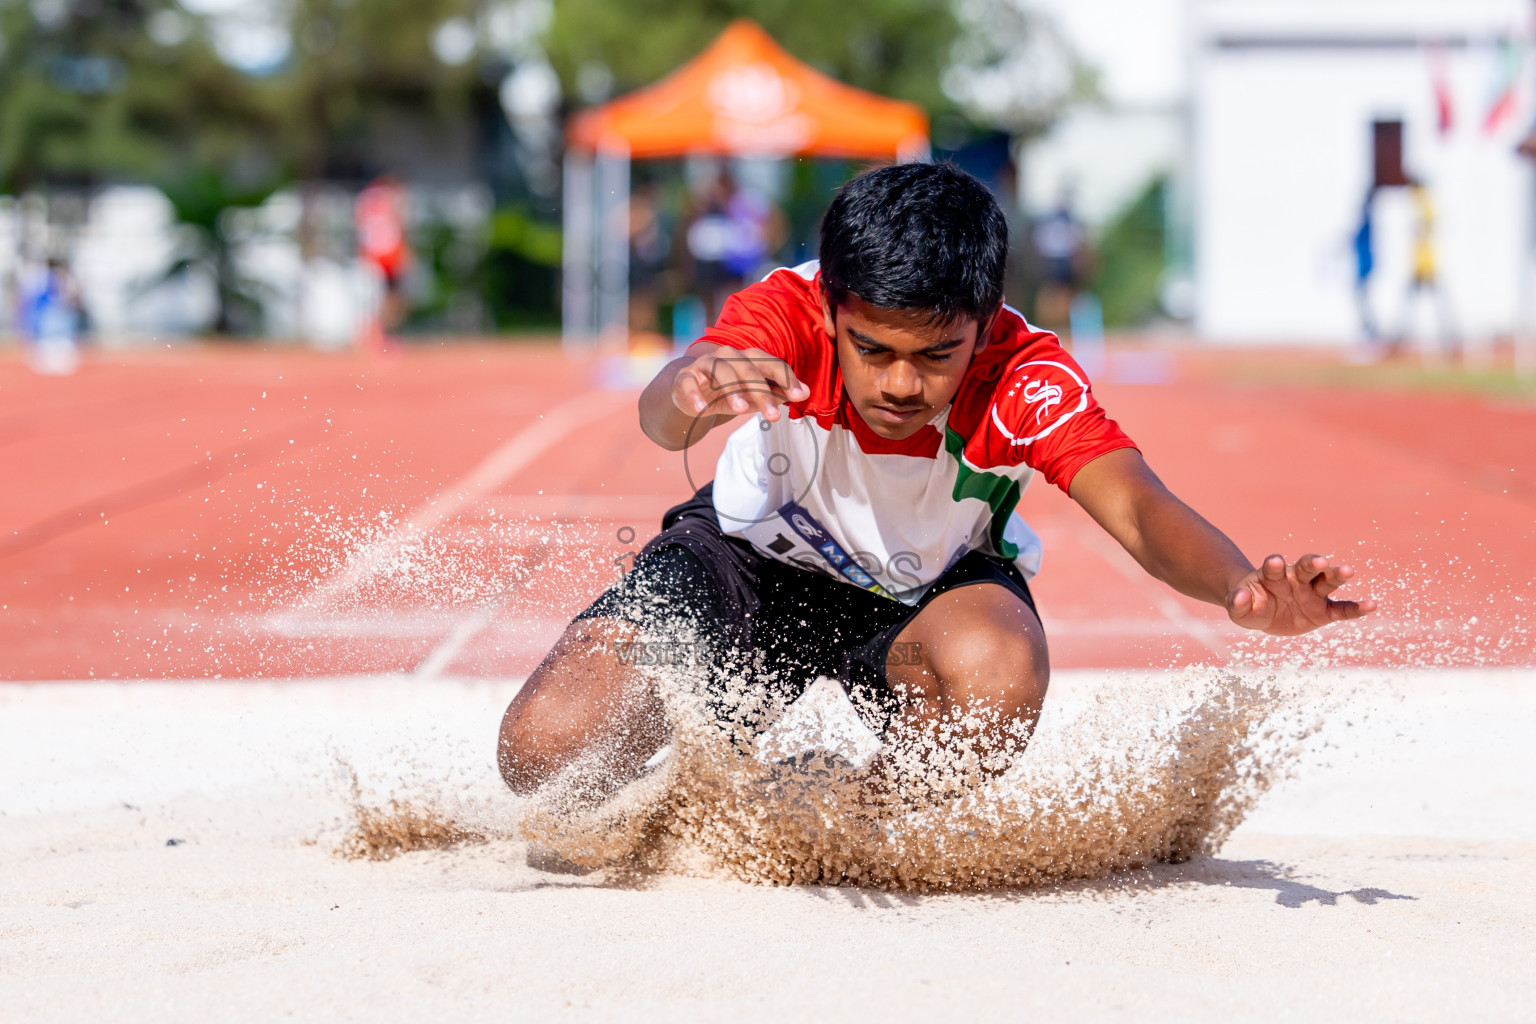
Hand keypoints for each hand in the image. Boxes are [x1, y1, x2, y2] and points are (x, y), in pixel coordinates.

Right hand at [671, 346, 808, 423]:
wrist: (691, 391)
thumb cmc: (729, 391)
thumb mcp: (754, 394)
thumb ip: (777, 392)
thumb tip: (805, 393)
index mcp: (749, 359)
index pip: (772, 364)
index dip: (787, 378)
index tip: (801, 396)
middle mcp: (729, 356)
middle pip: (748, 369)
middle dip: (762, 392)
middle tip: (773, 416)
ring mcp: (705, 365)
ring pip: (721, 371)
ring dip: (732, 390)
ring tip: (742, 410)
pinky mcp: (685, 377)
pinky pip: (689, 383)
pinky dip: (695, 395)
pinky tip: (702, 409)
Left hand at [1226, 554, 1377, 635]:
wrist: (1261, 612)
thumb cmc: (1249, 605)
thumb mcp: (1239, 609)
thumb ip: (1237, 603)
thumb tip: (1240, 597)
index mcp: (1273, 575)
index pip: (1274, 567)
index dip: (1274, 565)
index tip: (1275, 562)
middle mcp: (1296, 579)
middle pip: (1306, 568)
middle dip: (1312, 563)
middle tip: (1319, 561)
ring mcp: (1312, 593)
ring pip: (1327, 582)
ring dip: (1336, 576)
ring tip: (1348, 571)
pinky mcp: (1324, 611)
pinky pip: (1342, 609)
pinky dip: (1356, 608)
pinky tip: (1372, 605)